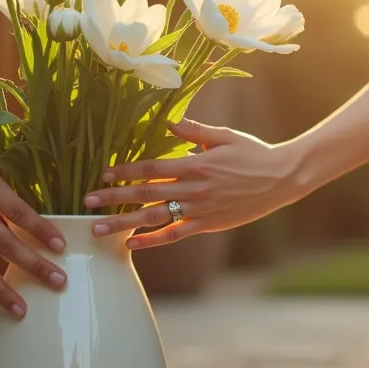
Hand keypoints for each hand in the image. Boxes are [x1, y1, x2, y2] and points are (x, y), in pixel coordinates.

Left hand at [83, 119, 313, 248]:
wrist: (282, 178)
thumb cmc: (254, 153)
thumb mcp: (224, 136)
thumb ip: (195, 131)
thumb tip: (170, 122)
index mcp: (195, 163)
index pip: (151, 168)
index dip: (125, 171)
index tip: (103, 173)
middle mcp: (194, 188)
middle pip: (145, 194)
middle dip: (114, 198)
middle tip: (87, 203)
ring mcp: (200, 209)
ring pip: (154, 218)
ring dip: (123, 224)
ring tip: (97, 230)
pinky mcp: (208, 224)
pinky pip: (175, 235)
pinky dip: (152, 241)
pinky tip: (131, 245)